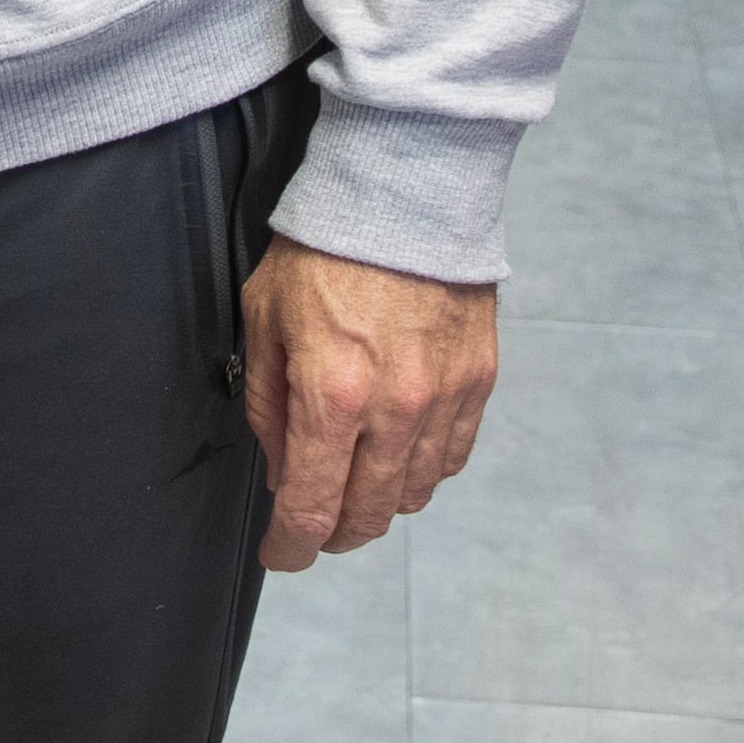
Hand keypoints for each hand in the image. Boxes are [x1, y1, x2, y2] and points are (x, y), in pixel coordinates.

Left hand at [241, 239, 496, 568]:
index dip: (291, 547)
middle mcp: (395, 408)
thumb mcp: (264, 318)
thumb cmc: (323, 246)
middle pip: (368, 515)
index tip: (280, 553)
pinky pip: (451, 457)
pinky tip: (399, 453)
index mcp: (331, 394)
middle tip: (313, 524)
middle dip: (333, 533)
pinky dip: (422, 470)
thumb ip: (268, 406)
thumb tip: (284, 473)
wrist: (403, 189)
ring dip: (380, 503)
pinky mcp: (479, 380)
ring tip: (355, 484)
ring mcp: (444, 398)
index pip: (313, 509)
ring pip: (414, 494)